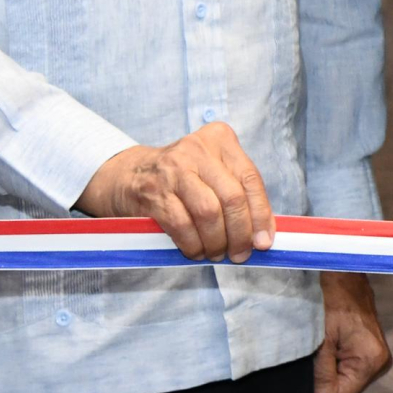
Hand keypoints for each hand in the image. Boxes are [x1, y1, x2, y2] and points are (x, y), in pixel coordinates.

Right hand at [78, 123, 274, 260]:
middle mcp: (197, 149)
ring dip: (217, 242)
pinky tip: (196, 251)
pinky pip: (182, 226)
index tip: (264, 242)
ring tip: (217, 254)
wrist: (128, 174)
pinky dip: (194, 245)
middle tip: (240, 254)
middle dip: (240, 233)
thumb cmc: (183, 177)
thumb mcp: (213, 172)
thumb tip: (263, 235)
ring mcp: (173, 170)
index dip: (261, 215)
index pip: (250, 179)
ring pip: (208, 213)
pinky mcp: (153, 192)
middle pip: (232, 198)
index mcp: (219, 138)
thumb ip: (238, 194)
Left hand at [314, 274, 390, 392]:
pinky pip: (348, 368)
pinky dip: (334, 360)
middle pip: (343, 391)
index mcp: (371, 361)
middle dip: (324, 378)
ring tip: (322, 343)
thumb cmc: (328, 299)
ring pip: (344, 380)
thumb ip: (322, 376)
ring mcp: (378, 356)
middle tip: (314, 352)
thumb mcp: (320, 340)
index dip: (319, 391)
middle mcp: (380, 362)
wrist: (342, 270)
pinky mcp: (371, 350)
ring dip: (328, 368)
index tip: (308, 369)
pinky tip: (329, 342)